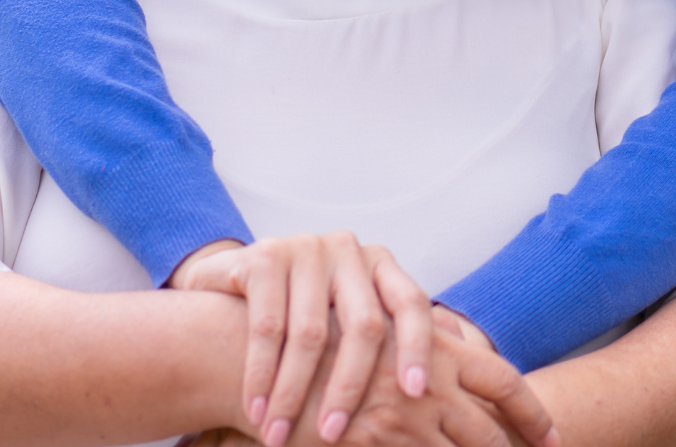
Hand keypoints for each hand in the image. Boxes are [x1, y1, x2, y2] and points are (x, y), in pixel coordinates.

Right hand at [170, 232, 434, 446]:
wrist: (232, 292)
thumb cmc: (304, 317)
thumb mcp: (348, 318)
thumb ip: (392, 338)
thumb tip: (443, 378)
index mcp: (379, 265)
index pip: (410, 302)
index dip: (417, 346)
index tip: (416, 393)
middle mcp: (348, 250)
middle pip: (363, 324)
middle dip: (348, 388)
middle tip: (331, 435)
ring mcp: (307, 248)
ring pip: (310, 333)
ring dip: (293, 394)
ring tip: (279, 437)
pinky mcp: (266, 255)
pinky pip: (268, 325)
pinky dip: (261, 374)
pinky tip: (255, 408)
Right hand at [324, 320, 557, 446]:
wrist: (250, 347)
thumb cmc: (318, 343)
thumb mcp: (380, 335)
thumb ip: (424, 353)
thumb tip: (469, 370)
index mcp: (432, 340)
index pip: (500, 377)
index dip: (533, 412)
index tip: (556, 441)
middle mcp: (418, 370)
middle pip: (485, 427)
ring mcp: (390, 406)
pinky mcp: (356, 433)